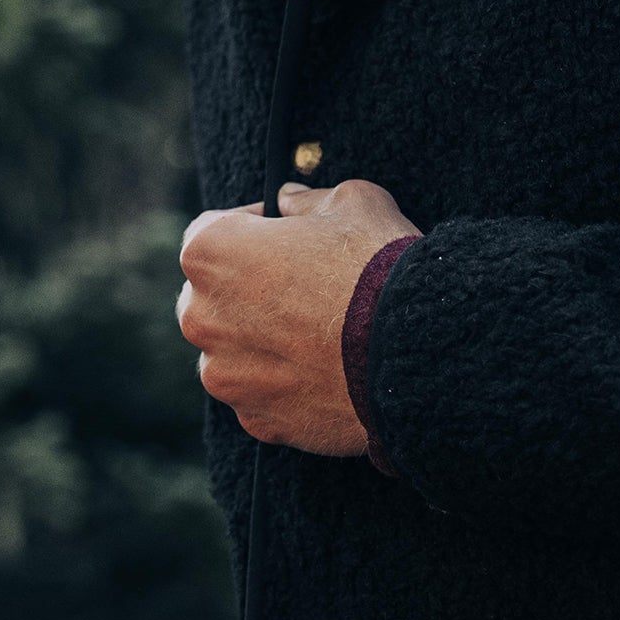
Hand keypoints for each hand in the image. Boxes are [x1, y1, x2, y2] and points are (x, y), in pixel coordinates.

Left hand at [177, 179, 420, 454]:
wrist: (417, 354)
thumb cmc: (381, 269)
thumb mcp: (354, 203)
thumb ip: (308, 200)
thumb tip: (289, 203)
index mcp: (211, 252)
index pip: (211, 230)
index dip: (253, 229)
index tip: (286, 237)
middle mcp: (202, 316)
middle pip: (213, 298)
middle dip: (249, 292)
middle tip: (307, 291)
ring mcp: (226, 374)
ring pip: (233, 353)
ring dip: (263, 344)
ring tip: (322, 340)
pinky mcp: (256, 419)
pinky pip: (261, 396)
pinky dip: (285, 386)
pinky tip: (329, 374)